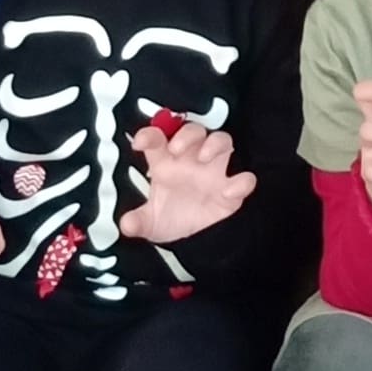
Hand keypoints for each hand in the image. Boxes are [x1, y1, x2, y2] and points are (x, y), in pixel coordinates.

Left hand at [121, 117, 256, 243]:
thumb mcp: (150, 223)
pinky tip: (229, 190)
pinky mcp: (233, 190)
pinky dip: (241, 181)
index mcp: (166, 163)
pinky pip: (245, 178)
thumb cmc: (171, 218)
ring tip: (204, 157)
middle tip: (176, 149)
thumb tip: (126, 224)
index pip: (158, 140)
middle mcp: (191, 160)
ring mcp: (214, 172)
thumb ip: (138, 222)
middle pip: (193, 131)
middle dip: (186, 135)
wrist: (195, 239)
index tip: (140, 143)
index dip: (149, 135)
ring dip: (215, 144)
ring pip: (222, 141)